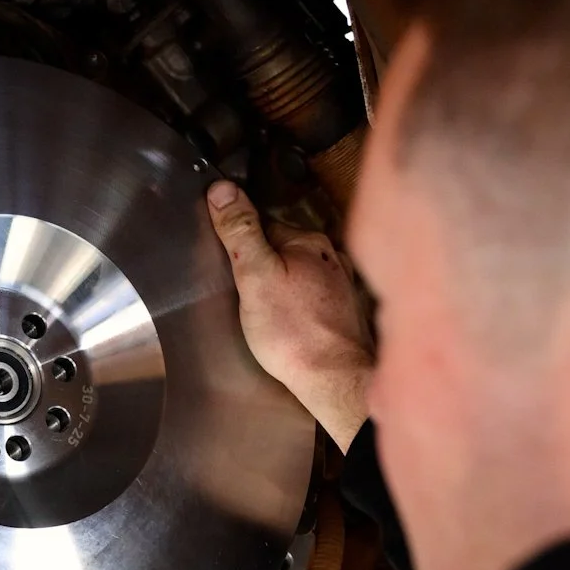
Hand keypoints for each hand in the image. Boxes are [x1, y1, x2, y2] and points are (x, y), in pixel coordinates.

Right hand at [207, 180, 373, 451]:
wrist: (335, 380)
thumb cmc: (294, 332)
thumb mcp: (254, 276)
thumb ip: (240, 232)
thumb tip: (223, 189)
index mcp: (310, 242)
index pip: (265, 227)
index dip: (243, 243)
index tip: (231, 261)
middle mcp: (333, 258)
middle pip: (286, 250)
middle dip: (266, 265)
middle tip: (246, 292)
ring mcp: (343, 287)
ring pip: (303, 276)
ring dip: (287, 286)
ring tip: (268, 311)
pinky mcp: (346, 314)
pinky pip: (316, 300)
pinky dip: (303, 307)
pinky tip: (292, 324)